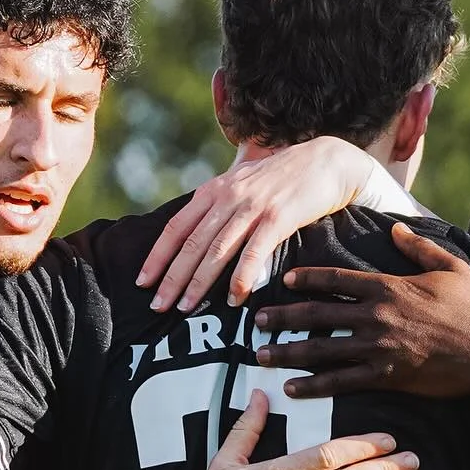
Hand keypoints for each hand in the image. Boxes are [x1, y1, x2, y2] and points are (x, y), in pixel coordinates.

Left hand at [136, 139, 379, 314]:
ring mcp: (253, 207)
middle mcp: (228, 197)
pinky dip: (242, 277)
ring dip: (198, 282)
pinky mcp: (279, 217)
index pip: (176, 227)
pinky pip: (254, 252)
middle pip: (192, 244)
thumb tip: (197, 236)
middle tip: (158, 307)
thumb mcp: (243, 185)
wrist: (326, 161)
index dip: (157, 256)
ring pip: (217, 250)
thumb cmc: (283, 179)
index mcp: (214, 190)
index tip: (143, 282)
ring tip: (185, 308)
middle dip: (172, 278)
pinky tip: (234, 298)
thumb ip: (221, 206)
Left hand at [251, 222, 469, 398]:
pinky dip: (313, 386)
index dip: (307, 279)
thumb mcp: (452, 267)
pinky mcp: (385, 377)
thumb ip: (420, 246)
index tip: (285, 282)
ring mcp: (378, 348)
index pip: (336, 279)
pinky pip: (341, 382)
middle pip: (318, 314)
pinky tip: (292, 389)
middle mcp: (375, 315)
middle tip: (256, 322)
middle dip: (283, 318)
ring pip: (322, 350)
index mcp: (388, 287)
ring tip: (261, 356)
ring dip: (288, 352)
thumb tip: (396, 227)